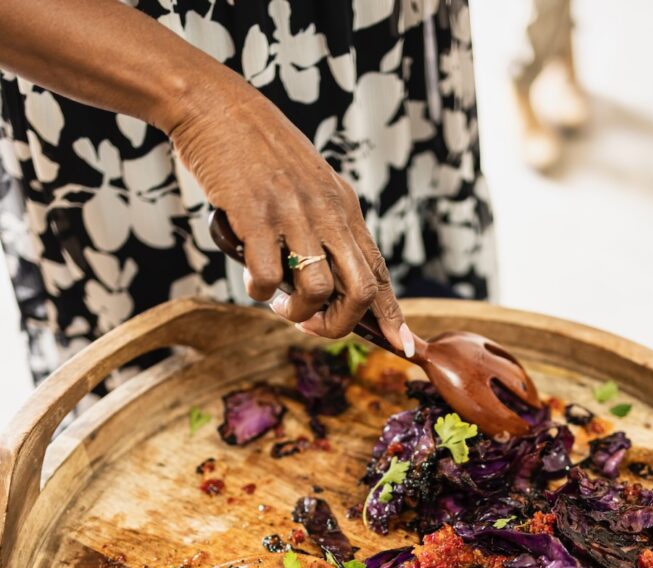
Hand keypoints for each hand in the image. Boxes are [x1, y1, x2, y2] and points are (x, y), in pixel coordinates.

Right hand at [168, 67, 410, 349]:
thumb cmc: (260, 152)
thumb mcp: (309, 184)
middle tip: (312, 325)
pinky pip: (267, 277)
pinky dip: (259, 291)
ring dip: (297, 311)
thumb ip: (323, 224)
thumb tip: (325, 277)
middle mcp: (328, 213)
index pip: (379, 271)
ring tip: (278, 301)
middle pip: (361, 290)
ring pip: (319, 290)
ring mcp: (295, 214)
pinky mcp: (258, 216)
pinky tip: (252, 280)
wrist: (218, 106)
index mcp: (345, 208)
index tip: (403, 344)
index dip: (393, 314)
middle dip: (341, 324)